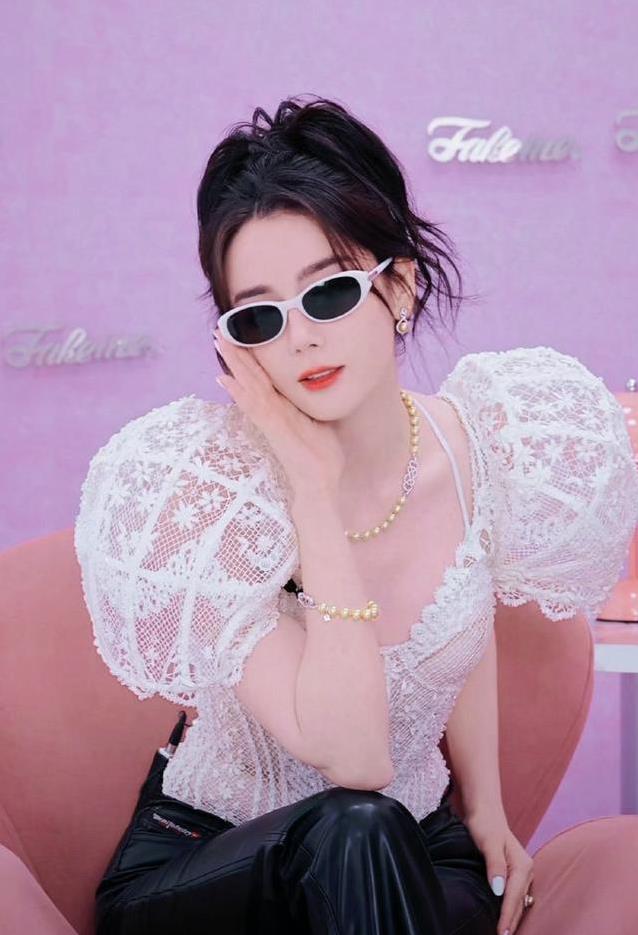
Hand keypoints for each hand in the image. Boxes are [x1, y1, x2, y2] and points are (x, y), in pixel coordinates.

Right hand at [213, 328, 345, 494]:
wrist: (322, 485)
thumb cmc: (323, 456)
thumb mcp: (321, 421)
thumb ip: (314, 406)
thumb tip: (322, 388)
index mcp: (283, 407)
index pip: (263, 377)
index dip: (250, 357)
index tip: (238, 336)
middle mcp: (272, 411)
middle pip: (250, 377)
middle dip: (235, 353)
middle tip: (217, 330)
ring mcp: (270, 421)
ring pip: (248, 387)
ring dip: (232, 365)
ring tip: (218, 344)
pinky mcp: (273, 431)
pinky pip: (254, 408)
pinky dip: (239, 393)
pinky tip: (225, 380)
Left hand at [464, 808, 534, 934]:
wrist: (485, 809)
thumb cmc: (485, 823)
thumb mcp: (487, 842)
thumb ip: (494, 865)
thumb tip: (499, 890)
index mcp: (522, 865)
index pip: (514, 897)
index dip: (507, 917)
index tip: (501, 934)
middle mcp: (526, 869)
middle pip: (519, 902)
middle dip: (512, 922)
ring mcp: (522, 871)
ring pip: (519, 900)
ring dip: (512, 917)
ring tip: (504, 932)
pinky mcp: (515, 872)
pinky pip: (516, 895)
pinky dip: (512, 907)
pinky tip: (505, 916)